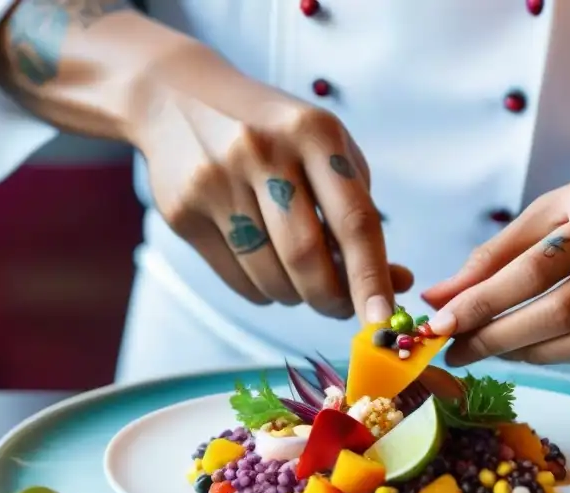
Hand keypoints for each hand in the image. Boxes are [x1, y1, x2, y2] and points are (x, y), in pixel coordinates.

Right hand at [130, 51, 407, 321]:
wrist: (175, 96)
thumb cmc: (273, 133)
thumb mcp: (323, 146)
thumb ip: (359, 209)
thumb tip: (393, 283)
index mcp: (313, 132)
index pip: (353, 220)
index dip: (371, 277)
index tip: (383, 318)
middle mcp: (263, 152)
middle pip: (307, 258)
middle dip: (331, 298)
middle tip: (341, 306)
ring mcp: (217, 182)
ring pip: (272, 277)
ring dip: (296, 295)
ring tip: (298, 274)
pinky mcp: (183, 212)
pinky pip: (238, 280)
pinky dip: (264, 290)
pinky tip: (264, 264)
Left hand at [421, 182, 569, 365]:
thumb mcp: (537, 224)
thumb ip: (488, 259)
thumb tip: (436, 299)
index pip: (536, 267)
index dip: (484, 299)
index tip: (442, 322)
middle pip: (557, 309)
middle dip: (495, 334)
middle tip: (454, 348)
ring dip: (516, 351)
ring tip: (481, 349)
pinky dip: (545, 357)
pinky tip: (520, 350)